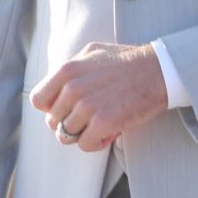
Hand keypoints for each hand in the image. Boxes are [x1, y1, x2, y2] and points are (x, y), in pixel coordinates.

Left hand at [31, 42, 167, 151]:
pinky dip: (96, 143)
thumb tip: (56, 85)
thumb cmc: (128, 62)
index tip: (67, 110)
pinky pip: (86, 144)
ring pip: (67, 135)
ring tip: (101, 126)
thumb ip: (70, 69)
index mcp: (66, 71)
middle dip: (70, 123)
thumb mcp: (92, 53)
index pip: (39, 100)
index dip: (52, 109)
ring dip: (84, 134)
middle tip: (89, 120)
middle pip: (53, 122)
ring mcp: (87, 107)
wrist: (159, 71)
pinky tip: (109, 134)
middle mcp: (72, 88)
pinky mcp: (103, 123)